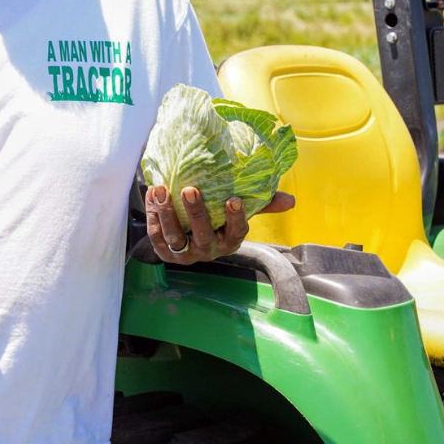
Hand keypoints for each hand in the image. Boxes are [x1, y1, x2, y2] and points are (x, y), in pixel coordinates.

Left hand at [143, 185, 294, 264]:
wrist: (186, 234)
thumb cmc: (218, 219)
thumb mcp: (238, 212)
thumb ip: (260, 204)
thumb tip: (290, 201)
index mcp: (229, 241)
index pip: (237, 233)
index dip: (236, 218)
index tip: (234, 199)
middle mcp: (208, 251)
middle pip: (203, 235)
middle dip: (196, 213)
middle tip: (190, 189)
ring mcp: (185, 254)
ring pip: (175, 237)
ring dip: (167, 214)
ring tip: (162, 189)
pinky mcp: (164, 252)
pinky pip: (156, 236)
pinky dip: (153, 217)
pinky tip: (152, 196)